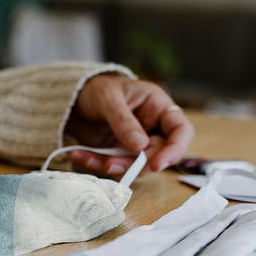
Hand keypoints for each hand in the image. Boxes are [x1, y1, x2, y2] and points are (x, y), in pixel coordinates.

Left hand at [66, 73, 193, 174]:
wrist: (74, 97)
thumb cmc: (97, 89)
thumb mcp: (109, 99)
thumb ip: (124, 122)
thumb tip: (140, 146)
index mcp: (158, 107)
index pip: (180, 130)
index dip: (174, 150)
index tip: (156, 165)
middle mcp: (152, 128)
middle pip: (157, 154)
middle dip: (135, 164)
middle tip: (110, 164)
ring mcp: (135, 143)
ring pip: (134, 165)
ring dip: (113, 166)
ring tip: (87, 158)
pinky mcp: (118, 153)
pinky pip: (113, 165)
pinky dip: (96, 164)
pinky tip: (79, 155)